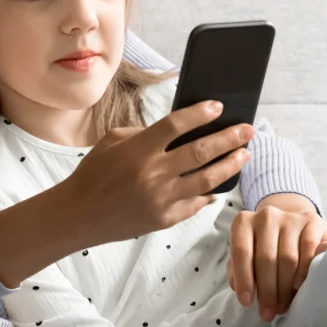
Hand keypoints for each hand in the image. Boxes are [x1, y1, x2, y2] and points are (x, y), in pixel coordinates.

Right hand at [54, 100, 253, 248]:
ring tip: (245, 155)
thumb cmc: (94, 174)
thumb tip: (179, 131)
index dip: (200, 114)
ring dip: (230, 165)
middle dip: (229, 139)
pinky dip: (209, 194)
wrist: (78, 215)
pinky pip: (195, 204)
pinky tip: (221, 185)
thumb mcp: (113, 142)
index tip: (219, 107)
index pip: (176, 125)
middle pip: (201, 152)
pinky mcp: (164, 220)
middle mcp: (152, 174)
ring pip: (206, 180)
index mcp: (138, 150)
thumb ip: (145, 134)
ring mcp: (160, 199)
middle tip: (247, 129)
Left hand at [228, 194, 326, 321]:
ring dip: (284, 287)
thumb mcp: (247, 255)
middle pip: (266, 257)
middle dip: (267, 290)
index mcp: (244, 222)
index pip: (241, 251)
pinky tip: (298, 287)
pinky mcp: (312, 222)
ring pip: (287, 257)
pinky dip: (303, 271)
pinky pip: (308, 250)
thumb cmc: (264, 247)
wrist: (293, 227)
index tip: (246, 303)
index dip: (244, 279)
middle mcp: (266, 216)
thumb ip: (237, 269)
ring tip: (283, 306)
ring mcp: (290, 217)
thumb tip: (237, 286)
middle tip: (268, 313)